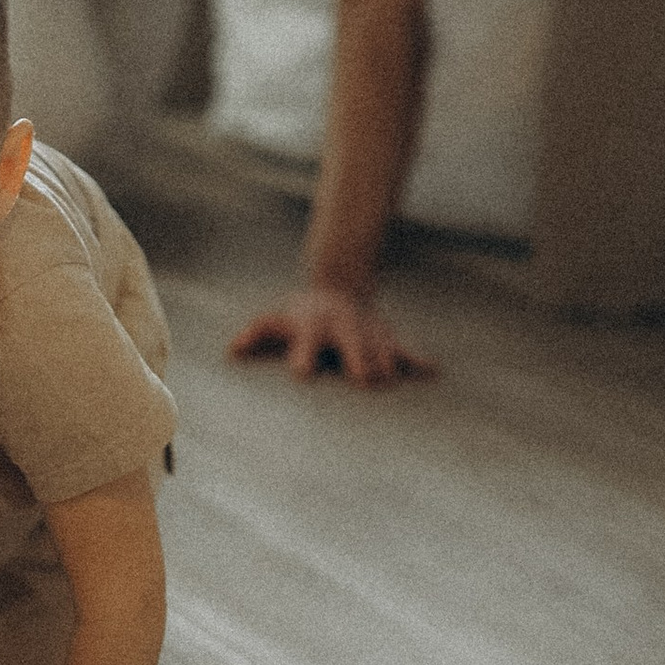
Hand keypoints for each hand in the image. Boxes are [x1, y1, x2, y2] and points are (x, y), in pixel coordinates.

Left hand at [229, 284, 432, 384]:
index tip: (302, 373)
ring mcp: (368, 333)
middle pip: (352, 345)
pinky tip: (433, 371)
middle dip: (358, 358)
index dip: (304, 357)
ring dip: (387, 363)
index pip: (307, 343)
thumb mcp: (277, 319)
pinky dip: (418, 360)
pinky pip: (405, 349)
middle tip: (364, 378)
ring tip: (390, 379)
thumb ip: (256, 333)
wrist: (339, 285)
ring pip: (380, 348)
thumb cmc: (301, 315)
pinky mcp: (387, 338)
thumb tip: (232, 351)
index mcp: (313, 328)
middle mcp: (343, 329)